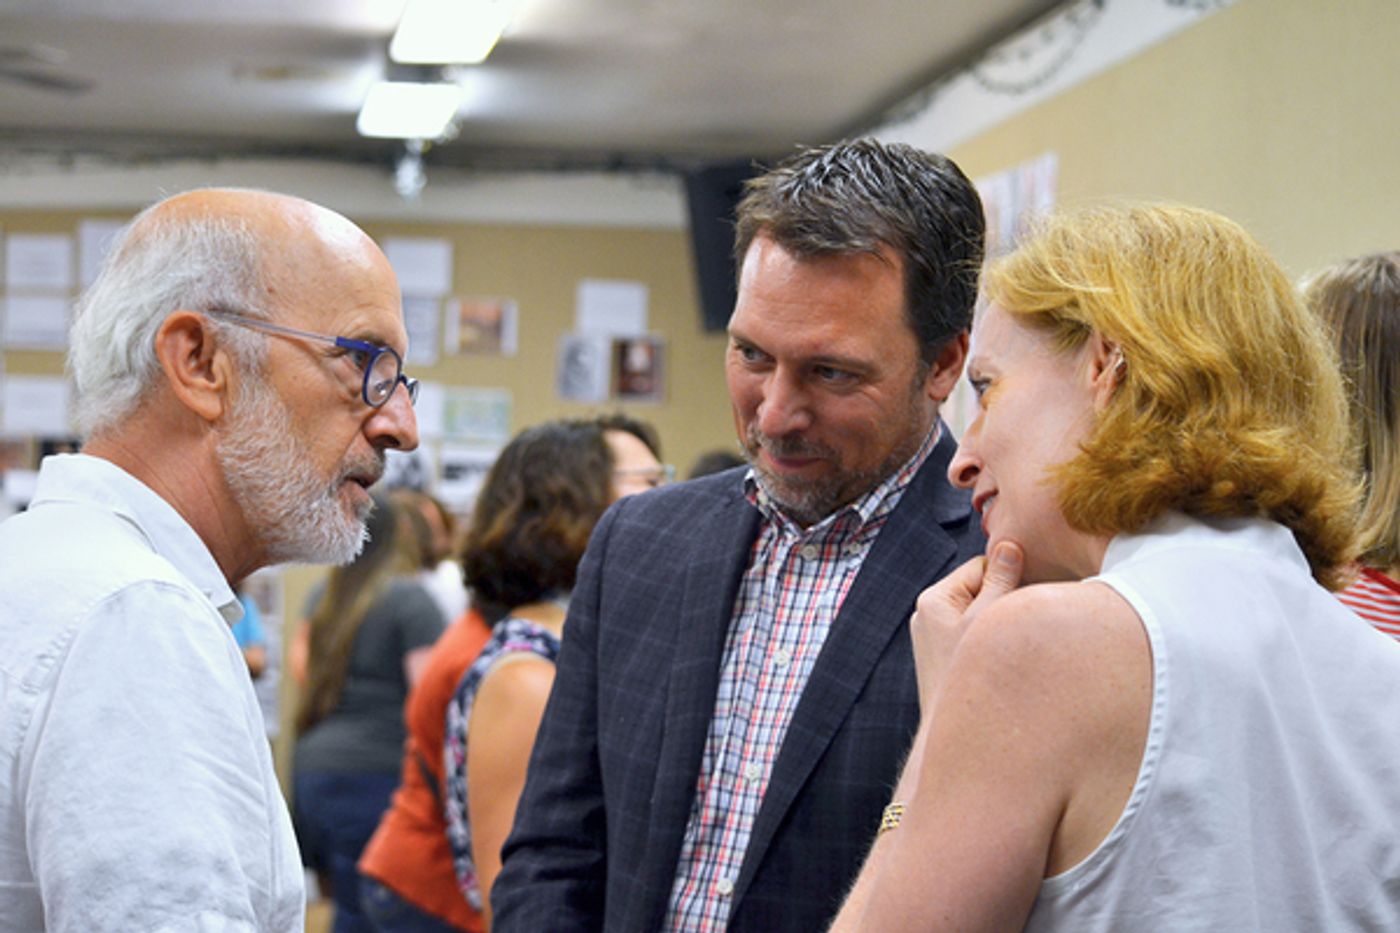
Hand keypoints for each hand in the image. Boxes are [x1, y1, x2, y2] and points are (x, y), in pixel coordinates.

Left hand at [911, 541, 1023, 712]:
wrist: (949, 732)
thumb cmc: (967, 674)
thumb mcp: (990, 619)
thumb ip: (1001, 579)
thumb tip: (1008, 545)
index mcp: (934, 599)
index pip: (981, 566)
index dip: (1009, 577)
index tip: (1027, 597)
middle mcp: (929, 614)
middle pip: (981, 590)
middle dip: (1005, 601)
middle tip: (1021, 623)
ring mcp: (935, 637)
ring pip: (981, 614)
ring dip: (1000, 623)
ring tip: (1010, 645)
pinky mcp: (945, 657)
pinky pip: (975, 636)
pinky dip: (991, 641)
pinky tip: (1002, 658)